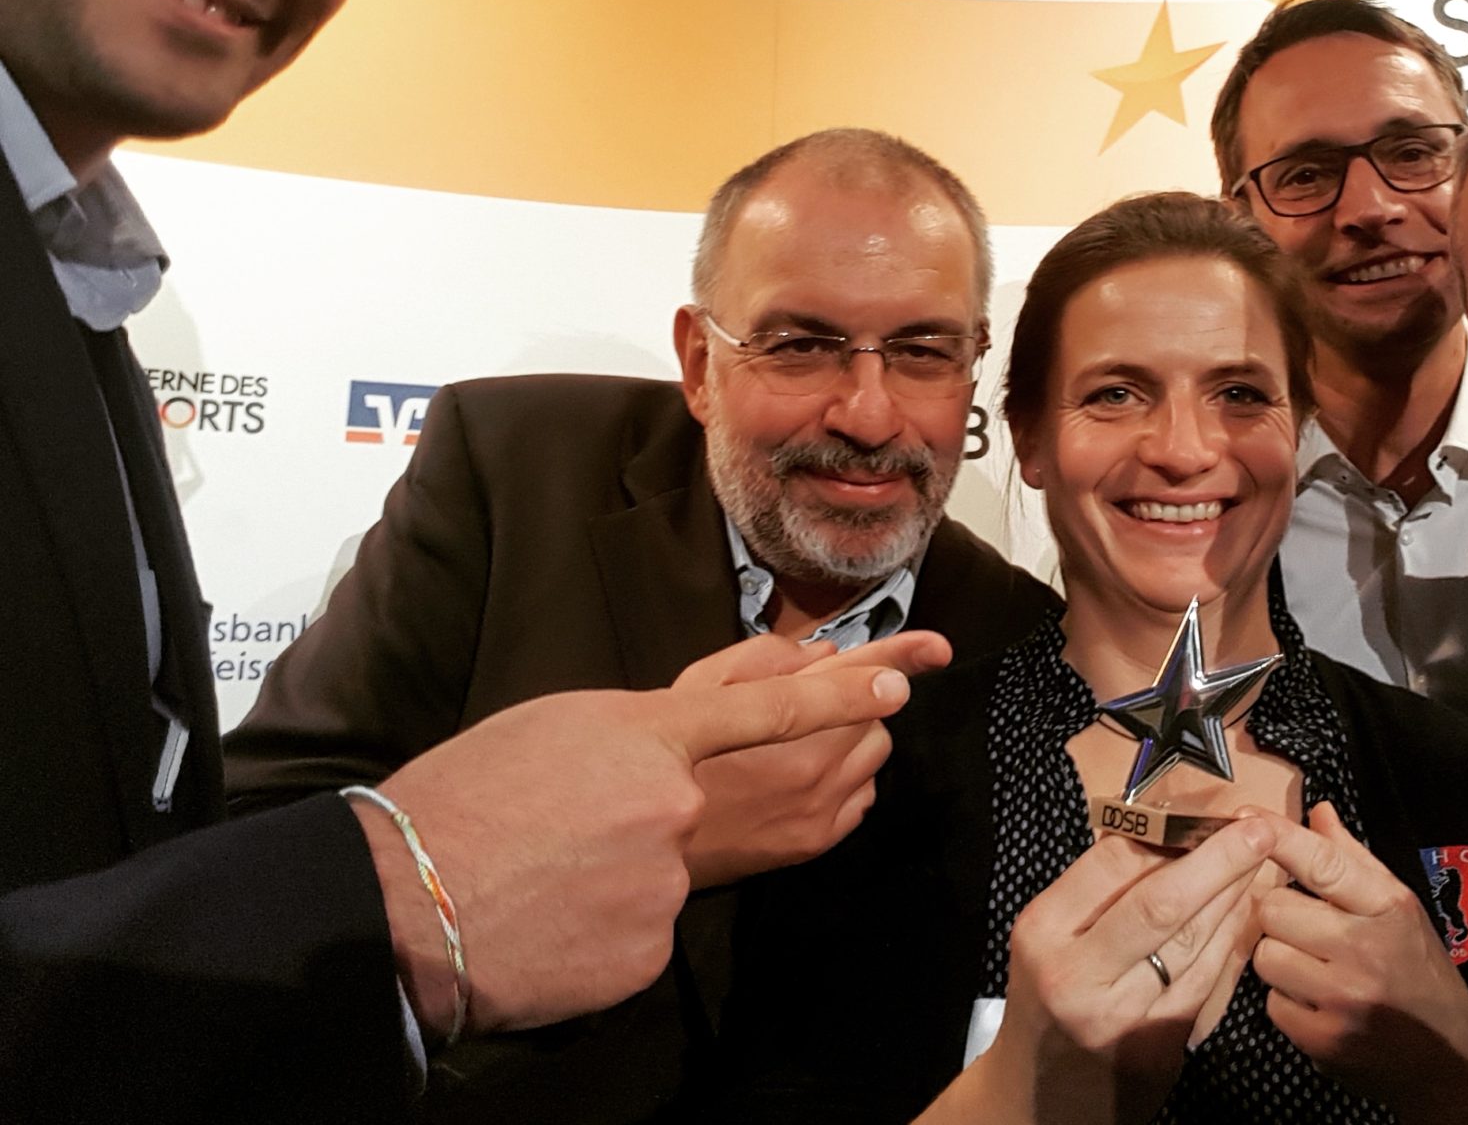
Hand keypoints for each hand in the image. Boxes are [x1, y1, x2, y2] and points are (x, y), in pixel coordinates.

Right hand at [354, 635, 913, 1040]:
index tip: (903, 679)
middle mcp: (674, 800)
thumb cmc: (475, 796)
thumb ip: (666, 707)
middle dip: (762, 778)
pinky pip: (664, 914)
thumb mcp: (569, 719)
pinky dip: (632, 910)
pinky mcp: (654, 940)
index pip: (771, 704)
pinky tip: (574, 906)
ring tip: (585, 856)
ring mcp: (667, 875)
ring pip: (699, 859)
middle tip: (678, 792)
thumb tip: (752, 692)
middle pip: (766, 785)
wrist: (411, 902)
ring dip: (671, 854)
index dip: (844, 691)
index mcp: (651, 733)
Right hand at [683, 630, 952, 886]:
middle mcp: (811, 765)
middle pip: (871, 715)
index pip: (856, 675)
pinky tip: (802, 780)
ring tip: (799, 746)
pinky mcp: (817, 842)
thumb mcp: (697, 689)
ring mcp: (818, 808)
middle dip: (849, 702)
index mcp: (781, 719)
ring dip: (851, 742)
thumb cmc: (663, 761)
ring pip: (874, 756)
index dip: (901, 655)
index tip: (937, 648)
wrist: (643, 845)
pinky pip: (863, 798)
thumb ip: (765, 661)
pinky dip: (847, 782)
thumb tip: (827, 656)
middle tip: (804, 710)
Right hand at [946, 816, 1277, 1124]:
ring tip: (1265, 863)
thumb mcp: (1050, 940)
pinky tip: (1250, 917)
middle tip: (1259, 828)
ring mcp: (1117, 1017)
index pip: (1112, 863)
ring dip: (1235, 898)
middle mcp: (1076, 973)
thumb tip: (1167, 831)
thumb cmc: (1048, 1002)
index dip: (1168, 831)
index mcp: (1044, 930)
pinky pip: (1206, 986)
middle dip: (1218, 860)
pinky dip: (1232, 945)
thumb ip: (1099, 893)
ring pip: (1192, 944)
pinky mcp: (1155, 1051)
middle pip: (1159, 901)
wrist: (1037, 1100)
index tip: (1206, 811)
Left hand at [1252, 803, 1467, 1123]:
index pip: (1323, 862)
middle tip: (1308, 931)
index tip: (1247, 816)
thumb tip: (1318, 811)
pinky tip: (1318, 1005)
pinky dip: (1288, 1004)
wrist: (1451, 1060)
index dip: (1280, 836)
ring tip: (1315, 969)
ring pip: (1266, 956)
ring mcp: (1343, 997)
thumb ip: (1353, 859)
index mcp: (1388, 908)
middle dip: (1280, 917)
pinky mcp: (1324, 1040)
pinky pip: (1272, 1004)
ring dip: (1280, 960)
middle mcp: (1366, 949)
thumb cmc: (1419, 972)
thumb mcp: (1400, 909)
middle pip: (1273, 909)